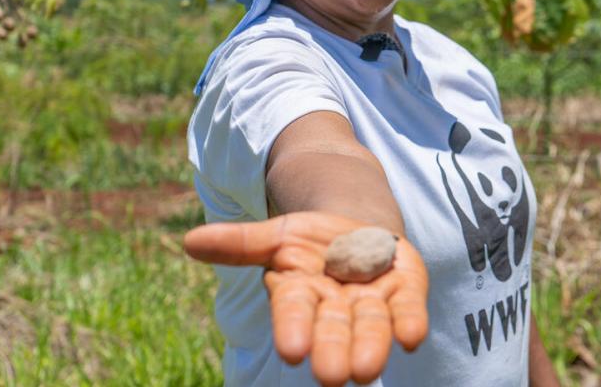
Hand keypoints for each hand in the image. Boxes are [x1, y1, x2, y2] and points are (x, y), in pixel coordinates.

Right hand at [183, 212, 428, 386]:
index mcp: (299, 292)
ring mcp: (372, 300)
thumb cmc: (312, 242)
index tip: (293, 351)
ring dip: (371, 346)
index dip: (293, 329)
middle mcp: (335, 305)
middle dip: (333, 350)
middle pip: (333, 329)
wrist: (361, 229)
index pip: (294, 312)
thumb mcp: (277, 235)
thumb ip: (240, 243)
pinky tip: (411, 338)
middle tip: (333, 376)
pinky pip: (408, 310)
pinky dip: (410, 322)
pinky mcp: (406, 291)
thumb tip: (189, 242)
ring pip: (371, 326)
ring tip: (367, 369)